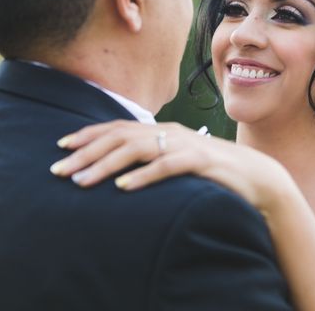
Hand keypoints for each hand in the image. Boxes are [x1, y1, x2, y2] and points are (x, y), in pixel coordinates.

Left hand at [50, 120, 294, 214]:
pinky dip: (144, 176)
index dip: (88, 134)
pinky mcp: (200, 161)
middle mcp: (169, 132)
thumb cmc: (211, 170)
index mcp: (161, 130)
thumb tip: (121, 167)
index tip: (61, 145)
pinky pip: (168, 166)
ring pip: (138, 149)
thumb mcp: (177, 158)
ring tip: (81, 181)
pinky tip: (124, 188)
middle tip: (58, 170)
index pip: (118, 127)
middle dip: (86, 152)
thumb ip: (152, 157)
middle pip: (120, 137)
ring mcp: (185, 144)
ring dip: (106, 165)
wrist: (256, 175)